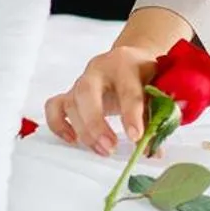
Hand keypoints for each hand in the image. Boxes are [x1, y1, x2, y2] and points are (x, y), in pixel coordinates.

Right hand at [44, 45, 160, 155]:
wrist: (129, 59)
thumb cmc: (142, 74)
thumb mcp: (155, 88)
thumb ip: (154, 117)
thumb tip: (154, 151)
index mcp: (125, 65)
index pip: (128, 90)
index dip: (131, 115)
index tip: (136, 137)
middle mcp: (99, 69)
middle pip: (87, 93)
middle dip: (96, 124)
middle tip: (110, 147)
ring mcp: (81, 80)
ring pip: (71, 103)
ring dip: (84, 131)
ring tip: (103, 150)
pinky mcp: (70, 92)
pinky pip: (54, 107)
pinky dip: (58, 125)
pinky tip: (73, 140)